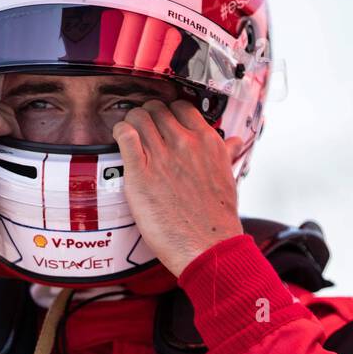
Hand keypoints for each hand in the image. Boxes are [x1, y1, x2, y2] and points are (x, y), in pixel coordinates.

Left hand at [112, 99, 242, 276]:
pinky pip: (125, 135)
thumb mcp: (228, 177)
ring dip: (131, 122)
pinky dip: (119, 132)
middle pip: (157, 109)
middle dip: (148, 116)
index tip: (163, 122)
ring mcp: (162, 156)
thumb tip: (233, 142)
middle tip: (143, 130)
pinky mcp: (141, 173)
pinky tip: (120, 139)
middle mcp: (185, 144)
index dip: (168, 112)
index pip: (181, 107)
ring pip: (138, 117)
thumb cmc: (216, 219)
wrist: (208, 246)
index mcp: (207, 142)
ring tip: (129, 134)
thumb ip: (226, 154)